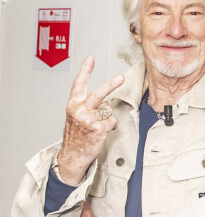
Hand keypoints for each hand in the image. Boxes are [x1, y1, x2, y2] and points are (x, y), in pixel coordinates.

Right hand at [57, 57, 123, 185]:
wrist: (72, 156)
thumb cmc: (76, 136)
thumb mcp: (76, 117)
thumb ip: (88, 106)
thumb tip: (105, 102)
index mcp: (73, 105)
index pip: (78, 85)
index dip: (85, 71)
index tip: (90, 59)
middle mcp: (79, 110)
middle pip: (98, 93)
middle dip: (111, 84)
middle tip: (121, 77)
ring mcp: (88, 120)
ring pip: (108, 109)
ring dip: (107, 117)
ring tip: (98, 126)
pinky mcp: (97, 128)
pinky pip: (112, 121)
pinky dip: (110, 126)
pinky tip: (101, 132)